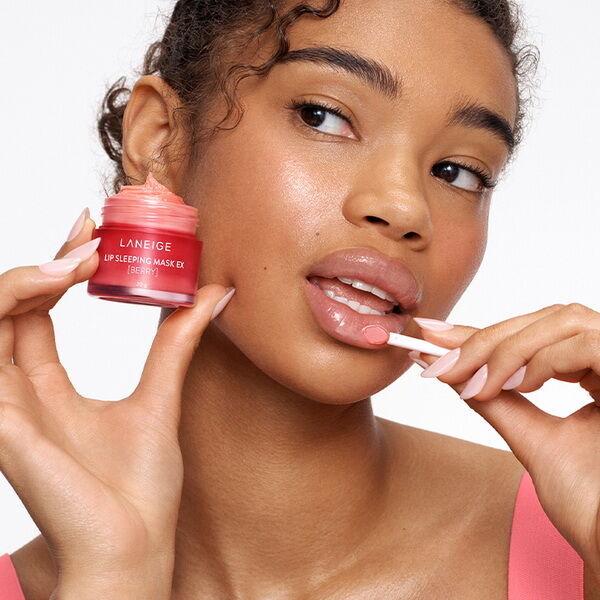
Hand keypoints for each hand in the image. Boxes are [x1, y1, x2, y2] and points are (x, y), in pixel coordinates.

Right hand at [0, 210, 233, 592]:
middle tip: (88, 231)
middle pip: (9, 305)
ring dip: (25, 279)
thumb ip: (175, 343)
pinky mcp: (2, 423)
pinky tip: (50, 283)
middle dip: (43, 261)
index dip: (57, 265)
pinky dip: (7, 309)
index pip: (35, 311)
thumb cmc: (139, 490)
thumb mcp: (161, 396)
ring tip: (78, 259)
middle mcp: (17, 391)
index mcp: (47, 388)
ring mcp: (4, 405)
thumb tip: (214, 293)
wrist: (134, 549)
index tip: (92, 228)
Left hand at [408, 304, 599, 574]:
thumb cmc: (589, 503)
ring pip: (565, 321)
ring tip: (481, 385)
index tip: (432, 335)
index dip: (483, 331)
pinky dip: (541, 360)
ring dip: (509, 349)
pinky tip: (516, 386)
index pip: (538, 332)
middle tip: (441, 363)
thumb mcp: (532, 438)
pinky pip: (586, 345)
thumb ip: (496, 400)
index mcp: (598, 373)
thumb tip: (450, 368)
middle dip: (487, 338)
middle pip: (549, 318)